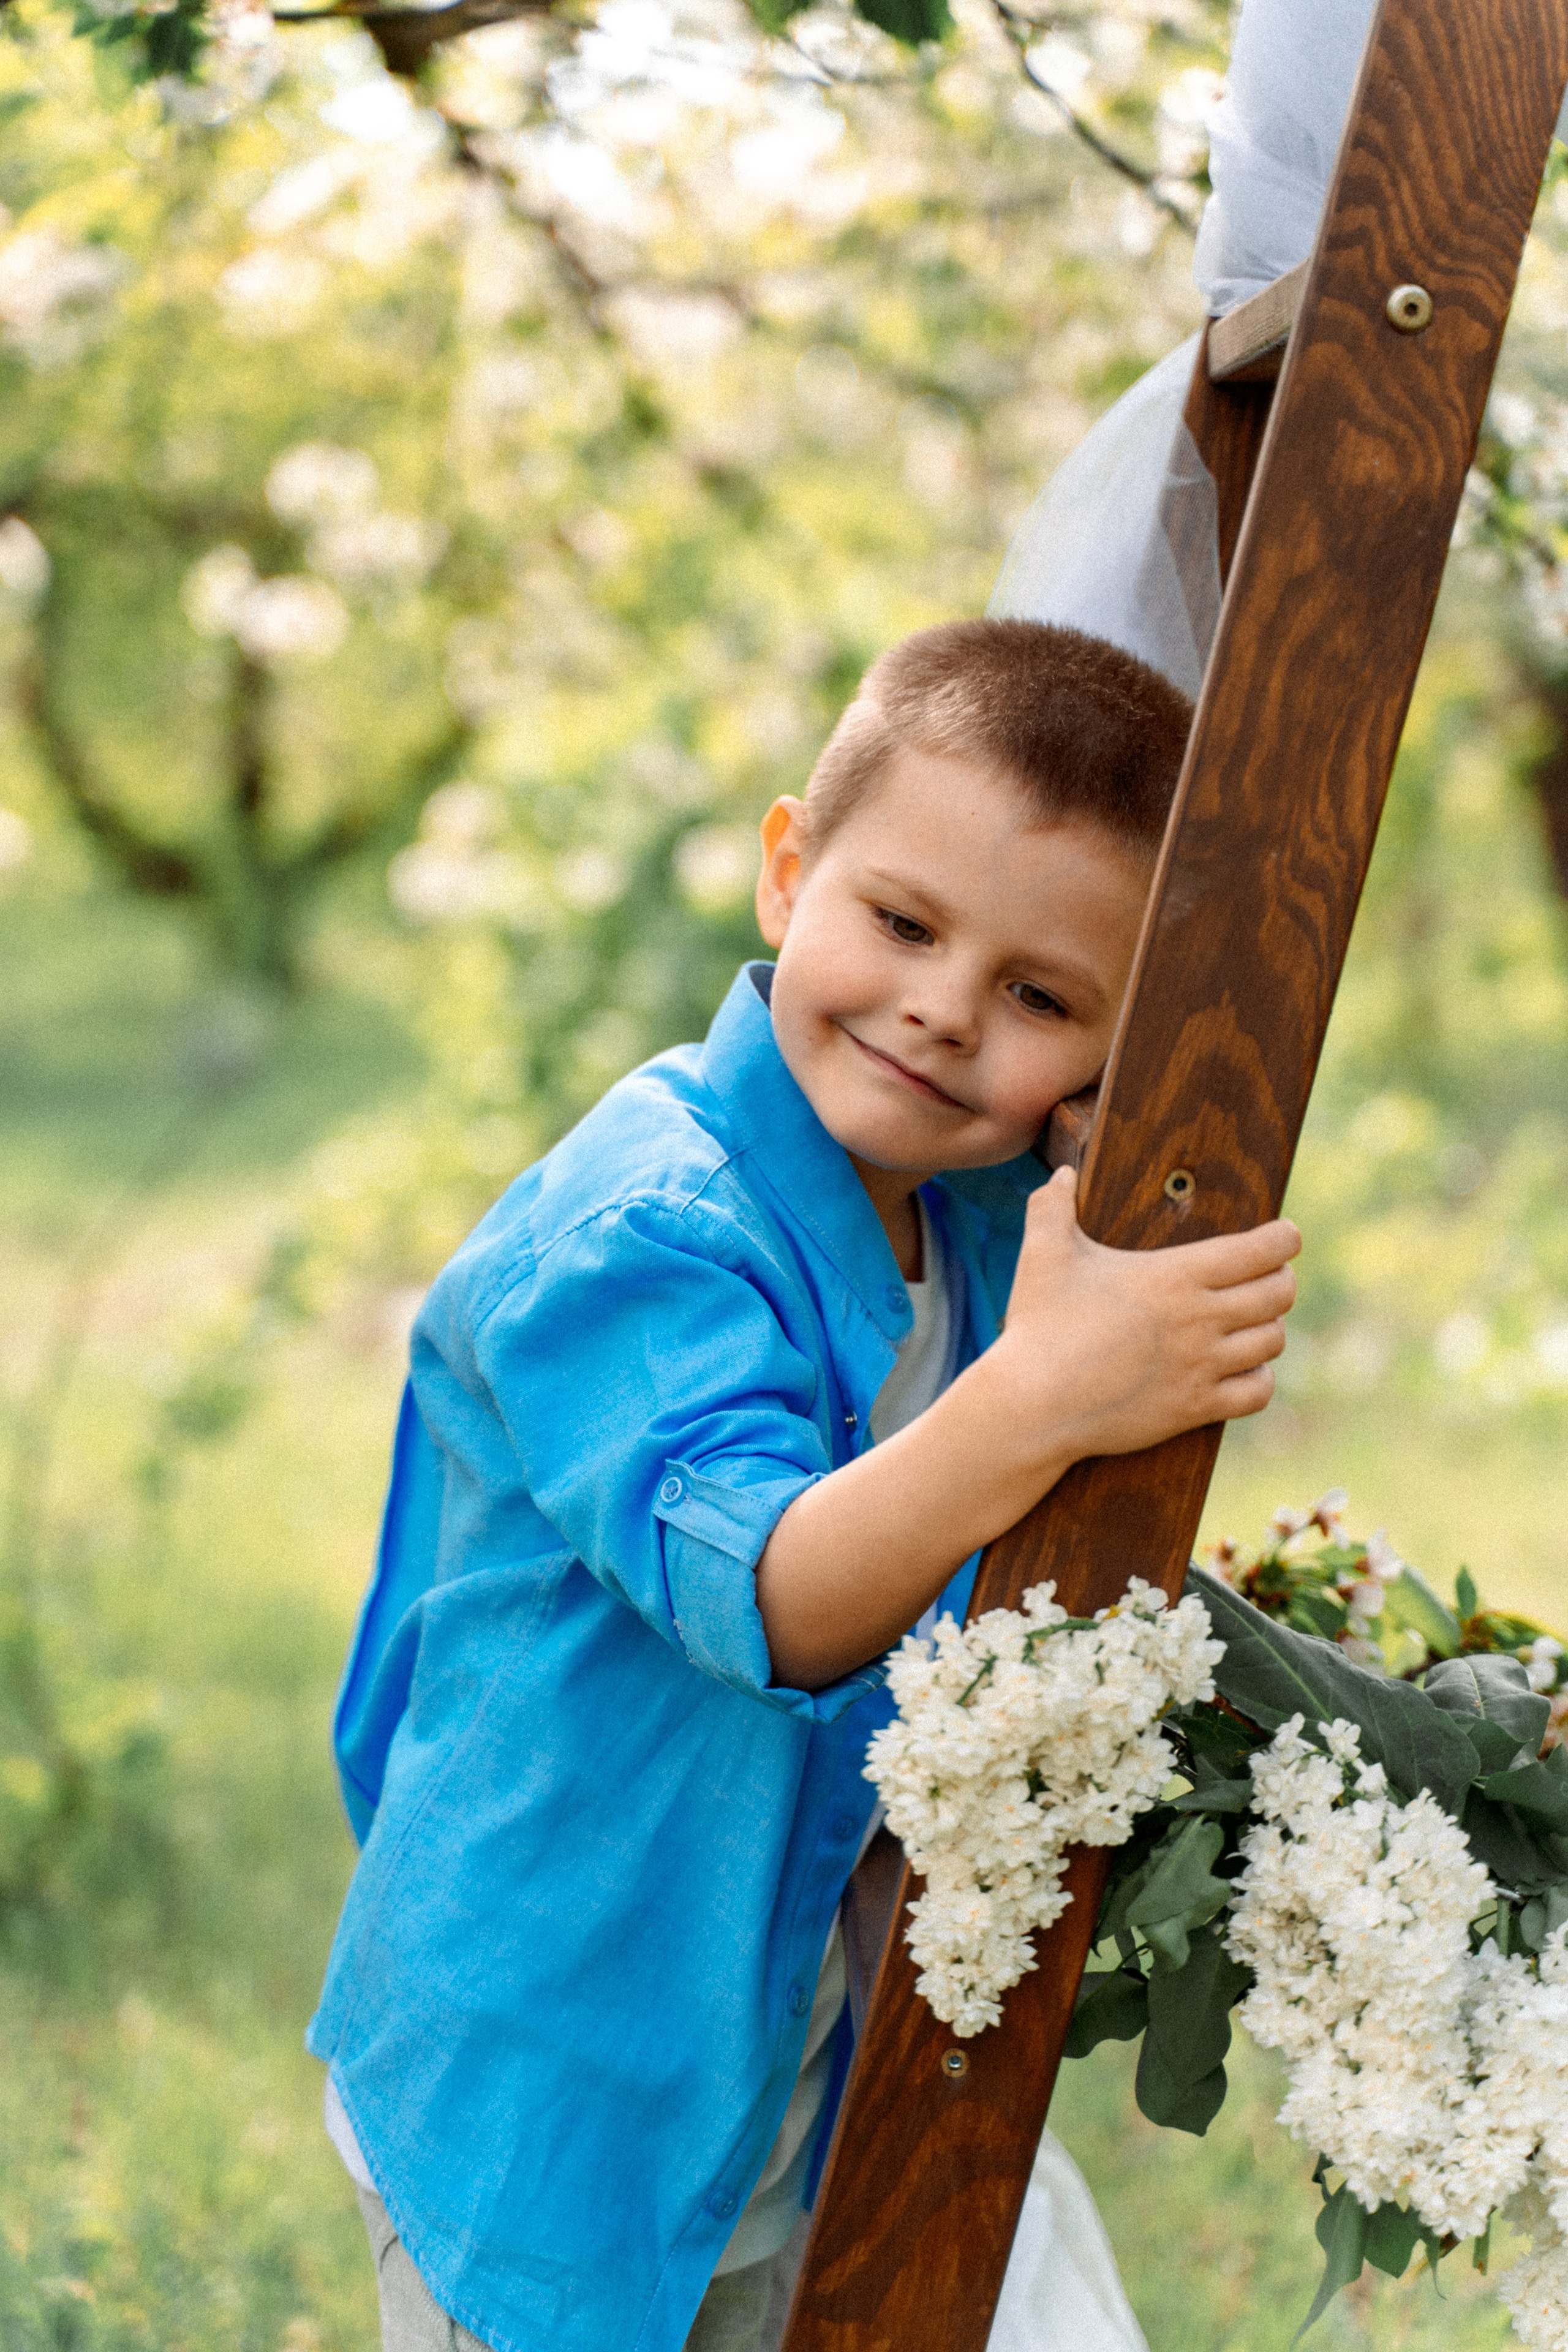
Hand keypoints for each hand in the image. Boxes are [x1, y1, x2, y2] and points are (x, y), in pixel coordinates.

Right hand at [991, 1165, 1299, 1465]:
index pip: (1262, 1250)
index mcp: (1175, 1276)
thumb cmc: (1039, 1326)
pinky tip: (1242, 1369)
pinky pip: (1258, 1392)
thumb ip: (1052, 1207)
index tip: (1285, 1235)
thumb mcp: (1043, 1256)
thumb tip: (1062, 1175)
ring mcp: (1201, 1366)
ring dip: (1268, 1327)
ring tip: (1252, 1321)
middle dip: (1280, 1279)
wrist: (1035, 1405)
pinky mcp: (1195, 1407)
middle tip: (1269, 1276)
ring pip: (1273, 1341)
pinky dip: (1259, 1378)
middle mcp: (1199, 1319)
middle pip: (1279, 1293)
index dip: (1284, 1238)